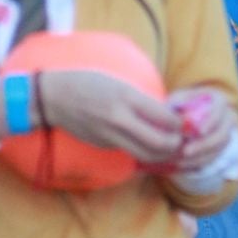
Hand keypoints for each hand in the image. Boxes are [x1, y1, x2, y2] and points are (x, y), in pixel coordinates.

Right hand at [39, 70, 184, 163]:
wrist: (54, 98)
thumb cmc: (86, 82)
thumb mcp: (117, 82)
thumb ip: (140, 99)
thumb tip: (165, 113)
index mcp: (127, 97)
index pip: (165, 118)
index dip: (180, 123)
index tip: (183, 122)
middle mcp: (121, 119)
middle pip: (160, 143)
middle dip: (176, 144)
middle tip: (180, 139)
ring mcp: (111, 136)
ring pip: (147, 154)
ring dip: (162, 154)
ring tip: (168, 147)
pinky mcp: (104, 145)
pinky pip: (130, 152)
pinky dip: (143, 152)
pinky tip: (147, 146)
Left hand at [166, 87, 235, 173]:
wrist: (184, 116)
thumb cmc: (179, 104)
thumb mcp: (175, 100)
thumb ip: (175, 105)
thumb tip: (174, 118)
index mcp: (217, 99)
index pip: (219, 110)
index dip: (211, 121)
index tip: (198, 131)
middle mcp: (226, 117)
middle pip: (222, 134)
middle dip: (203, 145)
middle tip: (185, 152)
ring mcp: (226, 134)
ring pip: (218, 149)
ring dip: (199, 157)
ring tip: (179, 162)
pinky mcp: (220, 148)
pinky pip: (213, 159)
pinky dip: (198, 163)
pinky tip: (182, 166)